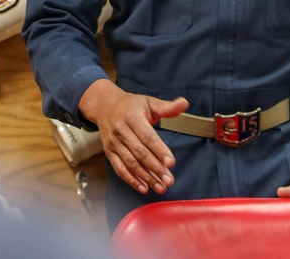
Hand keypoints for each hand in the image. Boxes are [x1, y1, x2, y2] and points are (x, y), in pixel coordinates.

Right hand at [78, 79, 188, 194]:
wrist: (104, 106)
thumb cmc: (130, 105)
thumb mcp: (149, 102)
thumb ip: (167, 107)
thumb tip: (184, 104)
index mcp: (132, 117)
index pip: (148, 137)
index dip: (160, 150)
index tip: (171, 162)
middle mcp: (121, 130)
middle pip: (140, 153)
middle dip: (155, 168)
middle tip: (169, 180)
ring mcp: (114, 143)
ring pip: (130, 163)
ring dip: (146, 177)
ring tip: (160, 187)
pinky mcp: (109, 152)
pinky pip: (119, 168)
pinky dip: (131, 180)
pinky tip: (143, 187)